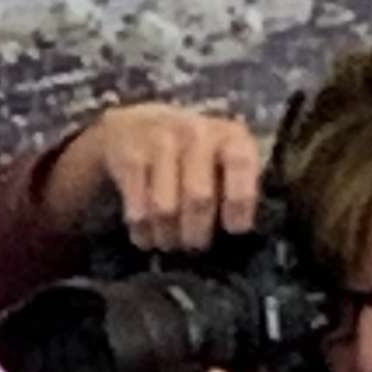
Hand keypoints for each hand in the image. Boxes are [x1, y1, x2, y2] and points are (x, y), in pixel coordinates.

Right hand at [45, 104, 261, 251]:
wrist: (136, 125)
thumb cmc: (190, 153)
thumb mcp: (220, 157)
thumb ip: (233, 185)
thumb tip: (237, 233)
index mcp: (228, 134)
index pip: (240, 164)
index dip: (239, 202)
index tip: (234, 230)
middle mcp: (197, 134)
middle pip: (199, 198)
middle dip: (196, 232)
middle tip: (195, 245)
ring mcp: (161, 144)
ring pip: (165, 210)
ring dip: (167, 237)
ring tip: (170, 242)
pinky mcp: (131, 161)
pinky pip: (138, 211)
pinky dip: (143, 233)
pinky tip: (147, 236)